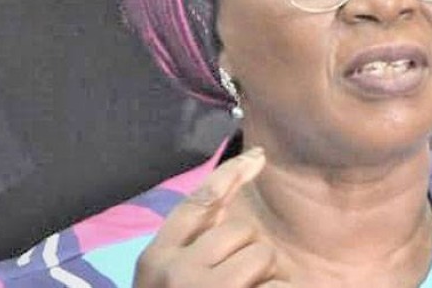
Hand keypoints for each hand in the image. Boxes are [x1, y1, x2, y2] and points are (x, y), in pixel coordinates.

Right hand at [135, 147, 290, 287]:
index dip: (231, 174)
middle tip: (236, 284)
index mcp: (155, 259)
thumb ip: (192, 243)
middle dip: (250, 252)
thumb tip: (227, 195)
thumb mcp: (166, 278)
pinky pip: (276, 285)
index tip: (258, 156)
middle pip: (240, 230)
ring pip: (262, 254)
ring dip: (266, 276)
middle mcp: (176, 271)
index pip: (198, 202)